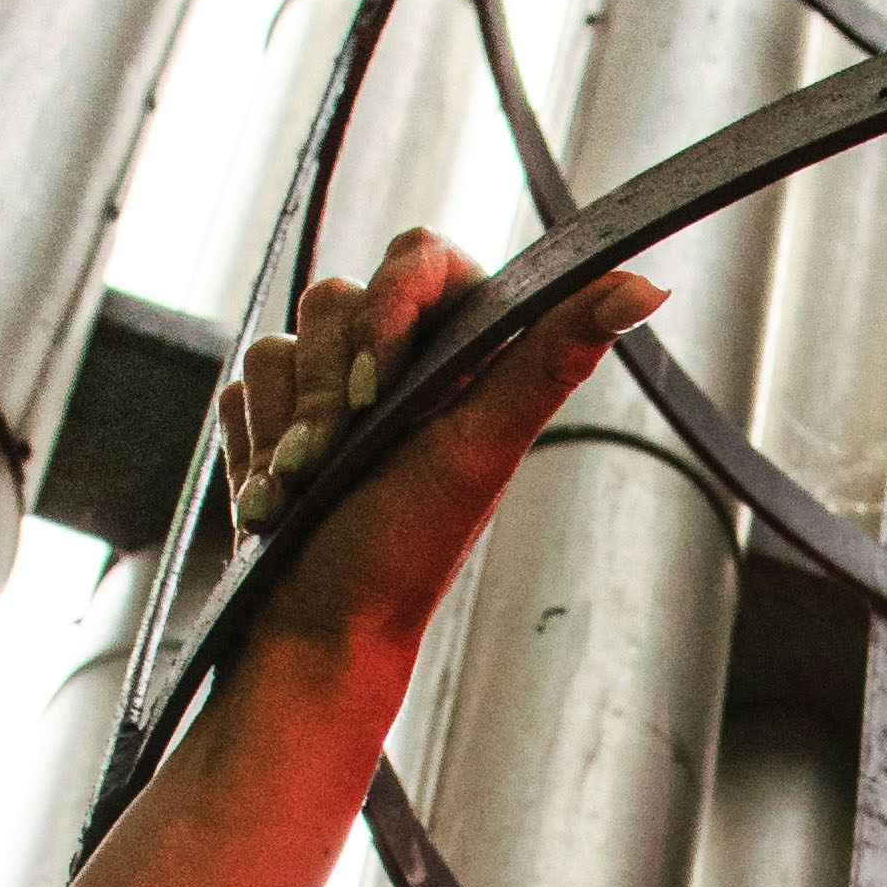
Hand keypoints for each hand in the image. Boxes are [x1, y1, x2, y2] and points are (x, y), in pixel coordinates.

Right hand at [216, 230, 663, 651]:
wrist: (319, 631)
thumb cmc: (406, 553)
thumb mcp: (484, 449)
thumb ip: (551, 358)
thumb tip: (644, 286)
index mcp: (466, 358)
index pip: (423, 255)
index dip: (390, 299)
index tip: (377, 379)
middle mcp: (402, 365)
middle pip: (338, 298)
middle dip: (329, 389)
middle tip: (336, 459)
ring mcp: (332, 392)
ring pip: (281, 345)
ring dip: (287, 426)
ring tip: (305, 488)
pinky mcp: (276, 420)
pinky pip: (242, 388)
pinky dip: (252, 445)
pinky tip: (274, 498)